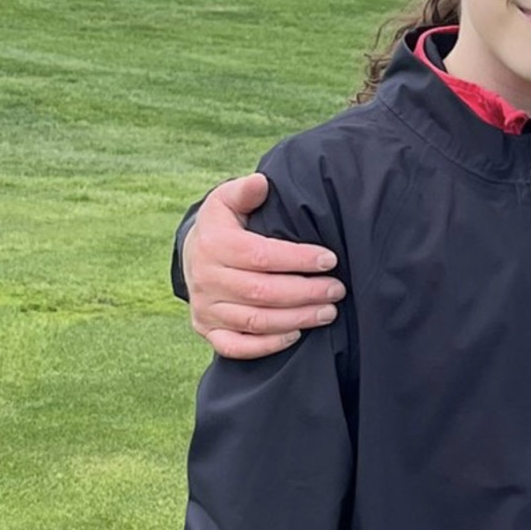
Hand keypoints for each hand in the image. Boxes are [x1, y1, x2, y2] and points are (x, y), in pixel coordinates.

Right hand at [183, 173, 342, 359]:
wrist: (193, 254)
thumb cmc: (223, 225)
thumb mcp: (227, 200)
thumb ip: (244, 190)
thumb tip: (261, 183)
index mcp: (214, 245)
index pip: (261, 255)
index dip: (298, 259)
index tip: (330, 260)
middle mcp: (206, 279)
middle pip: (261, 292)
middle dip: (305, 292)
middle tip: (337, 290)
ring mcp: (206, 308)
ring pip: (254, 321)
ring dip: (295, 319)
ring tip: (328, 312)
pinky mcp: (207, 329)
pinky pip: (235, 346)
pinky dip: (266, 345)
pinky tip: (295, 335)